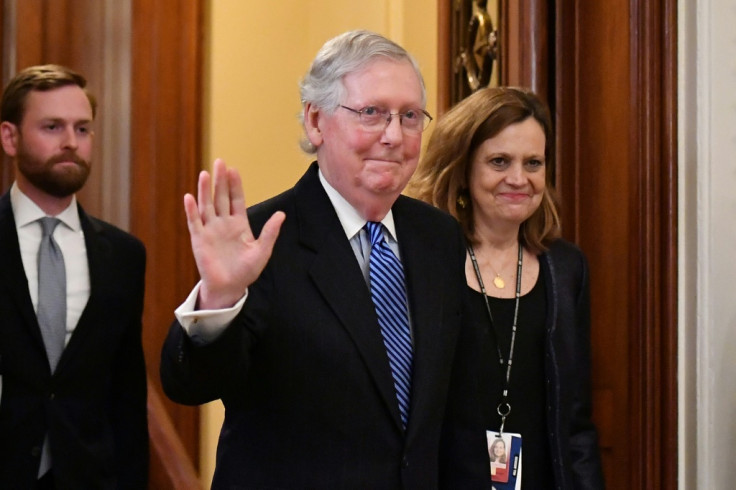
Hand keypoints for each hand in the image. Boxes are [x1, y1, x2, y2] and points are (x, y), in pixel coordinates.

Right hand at [184, 158, 284, 308]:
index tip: (234, 170)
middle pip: (221, 197)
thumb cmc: (246, 271)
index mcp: (239, 224)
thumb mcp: (262, 251)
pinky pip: (195, 222)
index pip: (236, 199)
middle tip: (220, 162)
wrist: (230, 287)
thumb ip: (270, 232)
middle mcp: (223, 223)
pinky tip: (189, 197)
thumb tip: (281, 214)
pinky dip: (191, 210)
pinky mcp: (199, 240)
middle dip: (220, 181)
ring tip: (205, 174)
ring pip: (207, 206)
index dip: (235, 185)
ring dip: (205, 190)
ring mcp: (210, 230)